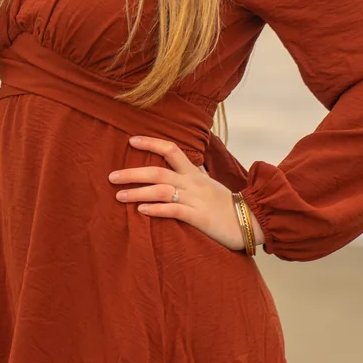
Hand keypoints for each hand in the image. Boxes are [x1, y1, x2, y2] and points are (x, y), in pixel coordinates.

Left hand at [109, 136, 264, 251]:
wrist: (251, 221)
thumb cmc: (225, 204)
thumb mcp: (209, 184)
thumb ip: (193, 173)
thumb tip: (179, 163)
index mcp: (195, 173)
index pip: (171, 149)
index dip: (150, 143)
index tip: (131, 141)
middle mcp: (193, 183)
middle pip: (158, 171)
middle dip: (132, 173)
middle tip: (112, 177)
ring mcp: (195, 199)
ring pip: (162, 190)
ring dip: (138, 192)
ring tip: (119, 196)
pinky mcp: (198, 217)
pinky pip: (174, 210)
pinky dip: (156, 209)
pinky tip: (141, 210)